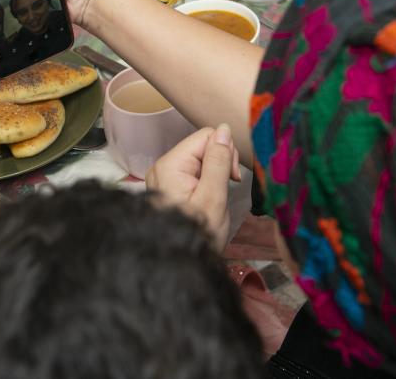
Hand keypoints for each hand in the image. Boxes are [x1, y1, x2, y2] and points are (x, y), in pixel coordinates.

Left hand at [146, 124, 241, 250]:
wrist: (180, 266)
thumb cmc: (197, 234)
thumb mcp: (213, 197)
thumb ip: (219, 161)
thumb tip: (224, 129)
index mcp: (170, 164)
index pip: (206, 136)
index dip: (225, 151)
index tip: (232, 178)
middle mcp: (163, 166)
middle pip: (202, 145)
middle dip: (221, 162)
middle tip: (226, 187)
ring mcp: (164, 177)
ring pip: (200, 159)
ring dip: (215, 173)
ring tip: (216, 196)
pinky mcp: (169, 187)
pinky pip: (193, 172)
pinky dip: (206, 181)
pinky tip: (208, 198)